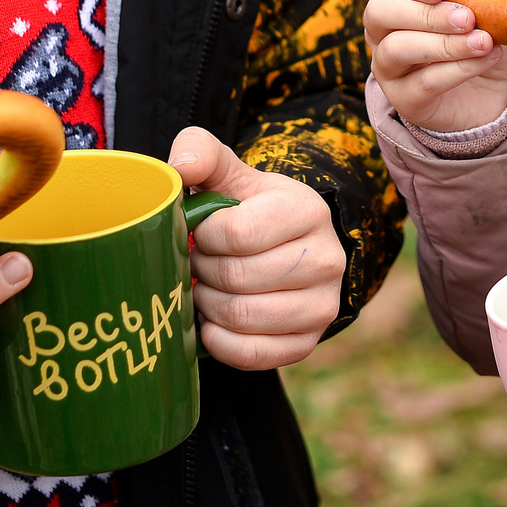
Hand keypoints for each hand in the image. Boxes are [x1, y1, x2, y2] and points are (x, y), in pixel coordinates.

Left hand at [168, 127, 346, 370]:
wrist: (286, 249)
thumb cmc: (249, 209)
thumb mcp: (230, 173)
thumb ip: (201, 152)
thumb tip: (180, 166)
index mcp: (308, 211)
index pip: (239, 234)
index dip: (205, 236)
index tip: (201, 231)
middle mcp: (326, 259)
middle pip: (237, 278)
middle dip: (202, 271)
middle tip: (197, 262)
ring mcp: (322, 306)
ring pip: (242, 317)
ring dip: (207, 305)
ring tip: (205, 287)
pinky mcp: (308, 343)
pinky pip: (251, 354)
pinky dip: (218, 340)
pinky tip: (211, 321)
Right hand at [361, 0, 506, 132]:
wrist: (502, 92)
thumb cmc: (486, 37)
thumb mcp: (491, 4)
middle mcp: (383, 32)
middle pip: (378, 12)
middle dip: (424, 13)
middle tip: (467, 18)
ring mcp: (389, 69)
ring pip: (397, 49)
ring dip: (444, 43)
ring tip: (484, 41)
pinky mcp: (405, 101)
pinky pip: (423, 83)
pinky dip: (459, 69)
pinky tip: (489, 57)